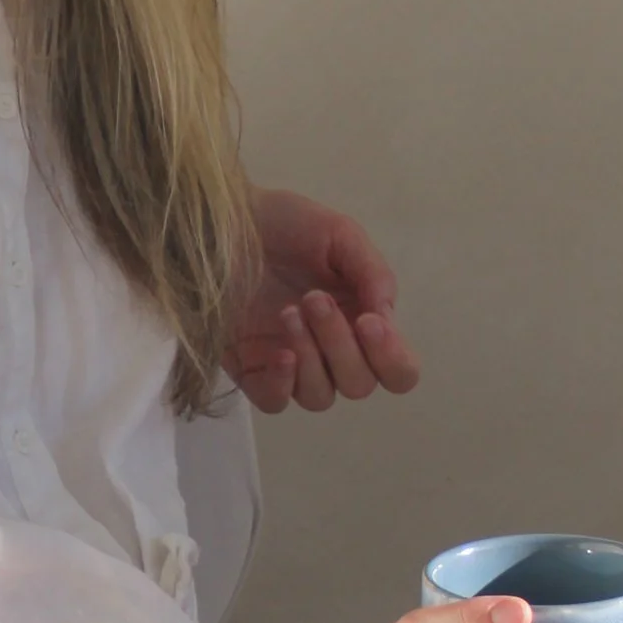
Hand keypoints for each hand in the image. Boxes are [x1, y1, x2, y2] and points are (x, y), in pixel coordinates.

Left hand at [226, 185, 420, 413]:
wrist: (224, 219)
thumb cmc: (285, 225)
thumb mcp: (340, 235)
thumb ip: (372, 274)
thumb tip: (385, 317)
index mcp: (362, 323)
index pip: (398, 370)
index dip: (392, 357)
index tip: (369, 322)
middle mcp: (332, 353)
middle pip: (360, 384)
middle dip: (341, 344)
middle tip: (314, 299)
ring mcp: (292, 366)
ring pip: (321, 397)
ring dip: (311, 356)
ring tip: (289, 312)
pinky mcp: (251, 371)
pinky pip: (276, 402)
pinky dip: (282, 384)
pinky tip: (279, 352)